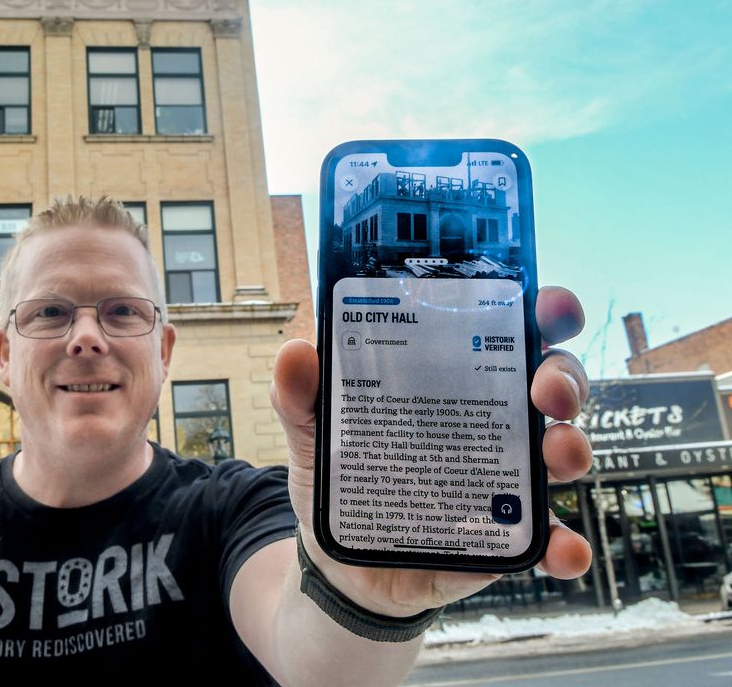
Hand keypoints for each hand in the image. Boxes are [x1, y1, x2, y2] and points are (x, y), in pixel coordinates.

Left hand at [271, 286, 591, 616]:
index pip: (508, 326)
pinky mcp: (508, 533)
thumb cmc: (340, 476)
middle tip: (547, 388)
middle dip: (563, 375)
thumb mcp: (312, 430)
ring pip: (562, 448)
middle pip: (551, 380)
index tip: (548, 304)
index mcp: (453, 375)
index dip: (540, 308)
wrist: (341, 564)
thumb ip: (299, 395)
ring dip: (573, 446)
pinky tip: (565, 550)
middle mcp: (492, 417)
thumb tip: (296, 353)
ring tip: (559, 454)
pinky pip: (552, 538)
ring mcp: (507, 475)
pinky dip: (567, 544)